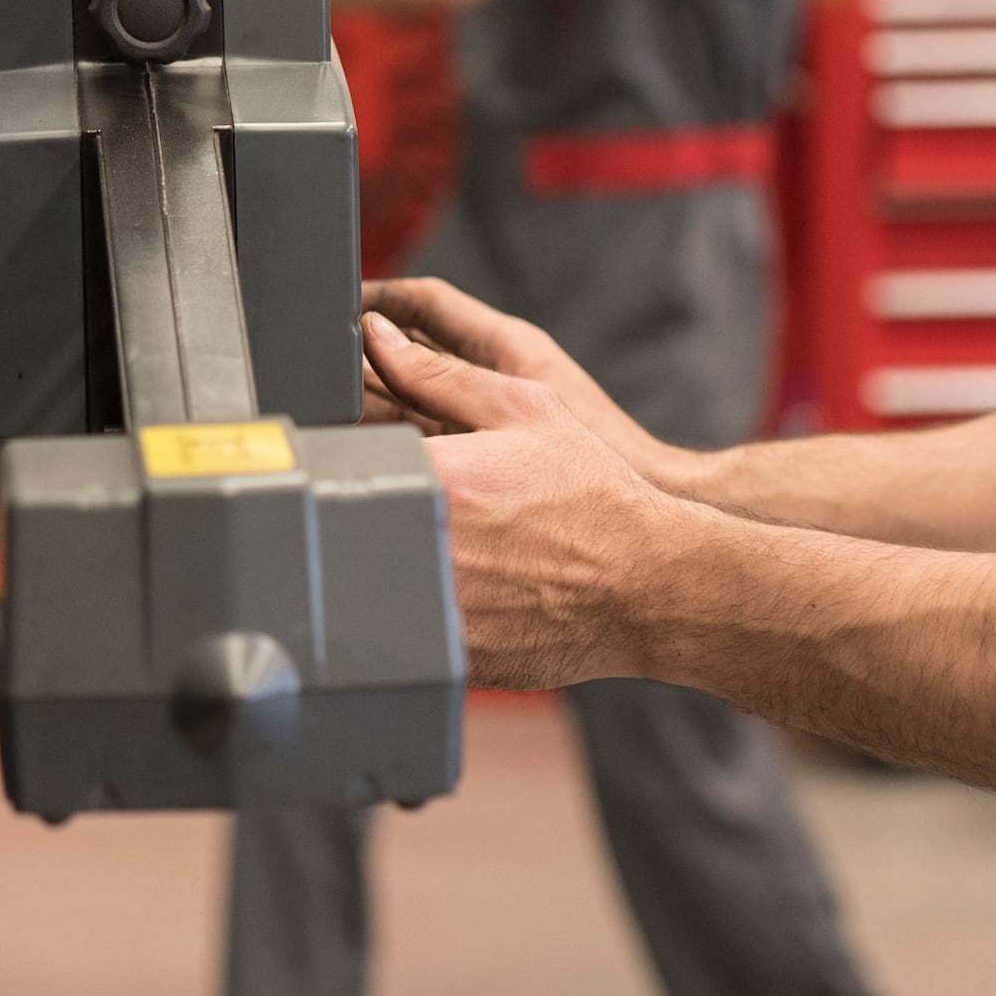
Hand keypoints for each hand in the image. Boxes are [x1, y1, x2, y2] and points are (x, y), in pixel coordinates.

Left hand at [365, 305, 689, 689]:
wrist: (648, 588)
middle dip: (375, 506)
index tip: (383, 459)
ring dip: (392, 558)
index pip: (348, 454)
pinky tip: (475, 593)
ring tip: (465, 555)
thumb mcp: (526, 411)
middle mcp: (422, 544)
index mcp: (434, 475)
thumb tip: (378, 340)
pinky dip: (421, 604)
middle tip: (436, 512)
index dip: (356, 450)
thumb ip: (438, 375)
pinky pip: (402, 625)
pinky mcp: (443, 654)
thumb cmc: (594, 498)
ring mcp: (430, 606)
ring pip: (372, 575)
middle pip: (353, 518)